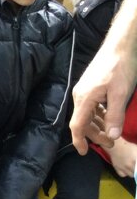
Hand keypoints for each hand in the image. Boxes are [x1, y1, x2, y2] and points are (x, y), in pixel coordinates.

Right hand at [69, 10, 136, 152]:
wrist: (120, 45)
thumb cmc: (120, 67)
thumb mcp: (121, 94)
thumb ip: (115, 116)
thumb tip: (112, 136)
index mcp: (84, 99)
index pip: (77, 126)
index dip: (79, 141)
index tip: (84, 153)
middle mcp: (80, 96)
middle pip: (82, 122)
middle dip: (95, 135)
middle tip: (111, 144)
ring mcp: (84, 90)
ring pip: (87, 115)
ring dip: (97, 126)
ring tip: (111, 134)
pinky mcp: (89, 86)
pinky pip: (90, 107)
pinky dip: (98, 116)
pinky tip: (108, 118)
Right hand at [108, 137, 136, 177]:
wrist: (116, 146)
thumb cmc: (128, 147)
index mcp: (135, 160)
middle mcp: (129, 166)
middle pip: (136, 173)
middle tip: (136, 167)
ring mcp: (123, 168)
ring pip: (131, 175)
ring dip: (133, 173)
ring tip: (133, 169)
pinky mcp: (117, 168)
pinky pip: (123, 175)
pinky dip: (126, 174)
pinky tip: (127, 170)